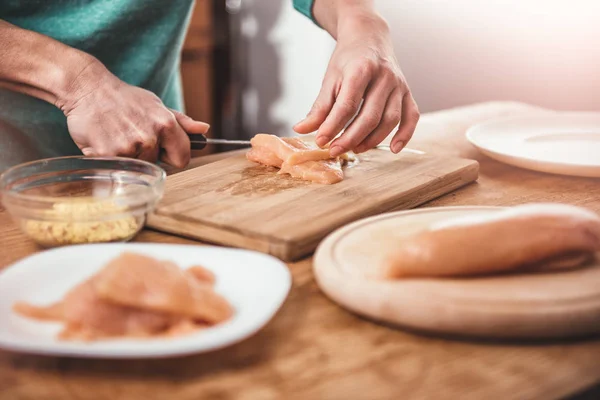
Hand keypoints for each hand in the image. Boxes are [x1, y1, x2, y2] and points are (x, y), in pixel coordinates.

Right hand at [60, 62, 208, 167]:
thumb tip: (204, 129)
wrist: (87, 89)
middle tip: (130, 135)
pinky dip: (109, 158)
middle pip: (156, 164)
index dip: (172, 156)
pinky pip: (116, 167)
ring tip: (117, 136)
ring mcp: (129, 147)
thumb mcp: (156, 104)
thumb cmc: (124, 99)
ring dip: (127, 157)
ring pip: (136, 166)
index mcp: (166, 124)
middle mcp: (150, 137)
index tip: (163, 151)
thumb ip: (181, 121)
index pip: (183, 158)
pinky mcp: (108, 154)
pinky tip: (105, 140)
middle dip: (145, 154)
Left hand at [293, 14, 418, 156]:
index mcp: (361, 69)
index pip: (347, 105)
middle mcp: (384, 76)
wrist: (369, 37)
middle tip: (334, 150)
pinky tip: (392, 149)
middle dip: (351, 138)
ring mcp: (399, 85)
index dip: (333, 126)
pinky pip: (411, 116)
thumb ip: (319, 107)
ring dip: (372, 140)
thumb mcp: (330, 78)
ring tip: (354, 149)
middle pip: (370, 116)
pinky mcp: (407, 92)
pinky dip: (405, 135)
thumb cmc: (348, 59)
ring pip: (390, 120)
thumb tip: (301, 130)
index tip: (320, 141)